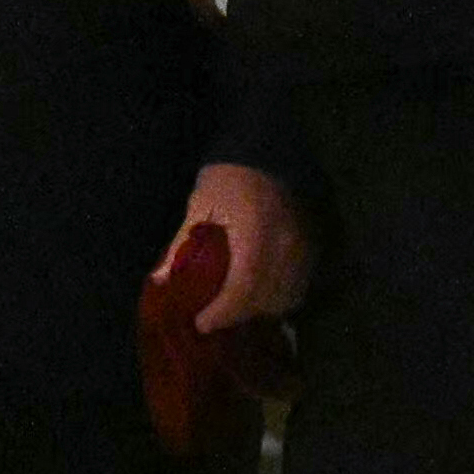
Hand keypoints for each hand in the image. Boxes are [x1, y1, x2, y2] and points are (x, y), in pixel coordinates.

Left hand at [157, 162, 311, 328]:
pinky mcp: (314, 247)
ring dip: (260, 311)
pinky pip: (300, 287)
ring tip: (234, 312)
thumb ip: (182, 245)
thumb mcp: (200, 206)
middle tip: (213, 320)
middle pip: (265, 300)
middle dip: (237, 316)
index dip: (221, 313)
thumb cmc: (228, 176)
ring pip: (287, 298)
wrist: (267, 150)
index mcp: (255, 235)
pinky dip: (280, 300)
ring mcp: (305, 248)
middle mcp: (286, 246)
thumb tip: (160, 280)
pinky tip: (260, 298)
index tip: (200, 324)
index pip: (241, 289)